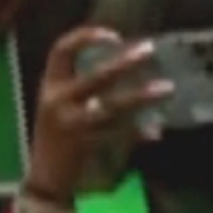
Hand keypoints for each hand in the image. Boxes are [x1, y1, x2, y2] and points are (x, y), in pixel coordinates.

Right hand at [26, 26, 171, 201]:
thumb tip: (129, 78)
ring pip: (111, 105)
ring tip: (166, 88)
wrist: (46, 177)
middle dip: (123, 62)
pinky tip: (155, 132)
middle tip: (149, 51)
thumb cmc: (57, 138)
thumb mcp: (63, 108)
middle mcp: (57, 100)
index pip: (61, 50)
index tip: (114, 35)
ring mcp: (71, 122)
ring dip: (140, 96)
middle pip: (93, 75)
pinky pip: (118, 132)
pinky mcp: (85, 143)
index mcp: (49, 86)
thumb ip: (87, 92)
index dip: (86, 37)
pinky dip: (139, 132)